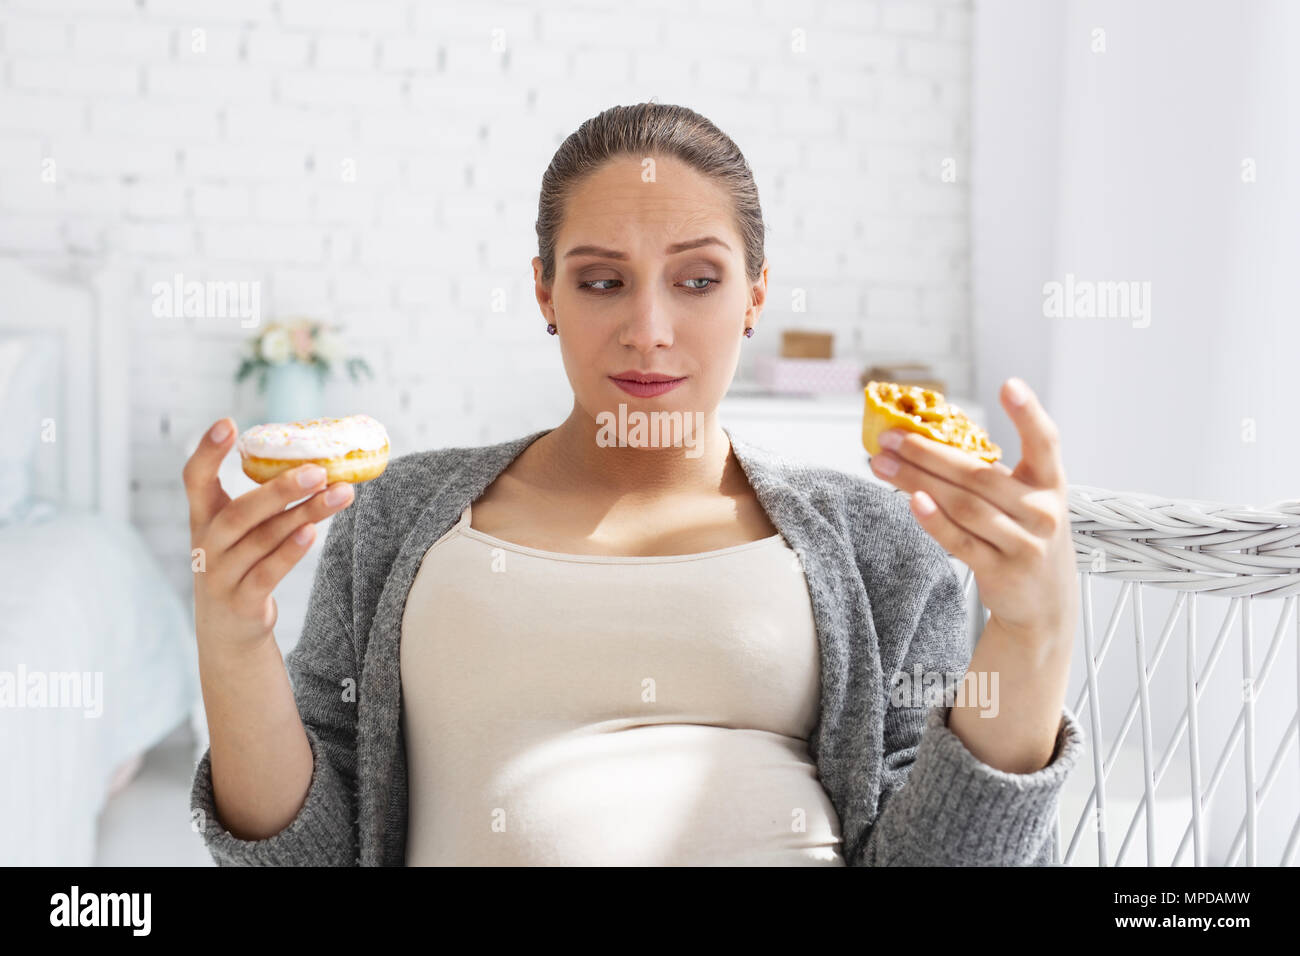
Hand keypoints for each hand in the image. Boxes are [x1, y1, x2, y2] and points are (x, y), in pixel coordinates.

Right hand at [185, 417, 354, 655]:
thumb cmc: (241, 564)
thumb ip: (264, 501)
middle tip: (318, 469)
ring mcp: (220, 576)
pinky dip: (290, 552)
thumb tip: (318, 462)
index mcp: (203, 518)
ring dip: (305, 514)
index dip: (207, 451)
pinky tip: (313, 532)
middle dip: (280, 488)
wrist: (227, 630)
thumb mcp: (238, 532)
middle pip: (240, 512)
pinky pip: (268, 573)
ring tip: (340, 493)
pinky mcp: (242, 602)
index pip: (194, 479)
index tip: (227, 422)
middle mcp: (206, 545)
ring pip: (263, 539)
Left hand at [867, 378, 1077, 651]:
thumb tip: (925, 439)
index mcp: (1050, 484)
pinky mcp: (1001, 572)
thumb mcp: (1026, 502)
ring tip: (882, 463)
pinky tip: (911, 499)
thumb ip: (992, 474)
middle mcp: (1042, 512)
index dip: (1028, 413)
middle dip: (928, 452)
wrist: (1044, 605)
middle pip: (978, 475)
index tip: (1009, 384)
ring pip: (963, 505)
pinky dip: (934, 520)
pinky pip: (961, 541)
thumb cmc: (1025, 537)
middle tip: (890, 435)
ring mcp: (1024, 544)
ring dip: (917, 481)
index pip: (1045, 442)